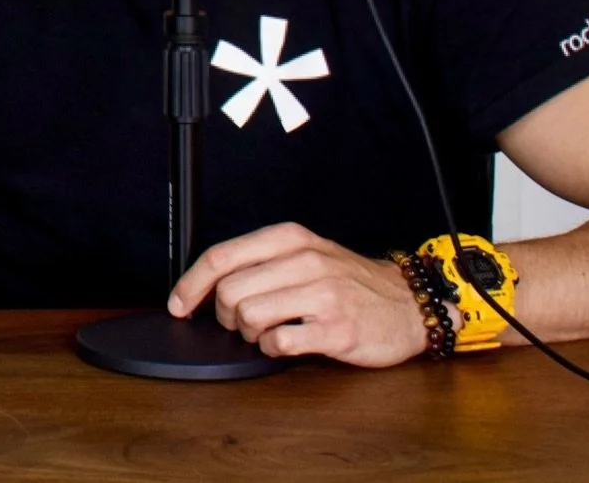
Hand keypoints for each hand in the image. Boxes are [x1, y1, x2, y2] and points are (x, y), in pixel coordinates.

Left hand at [167, 222, 427, 366]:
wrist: (409, 304)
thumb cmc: (350, 282)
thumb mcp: (307, 254)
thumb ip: (262, 261)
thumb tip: (207, 284)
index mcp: (291, 238)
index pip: (222, 256)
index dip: (190, 284)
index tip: (178, 305)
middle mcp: (305, 261)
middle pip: (230, 292)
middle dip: (224, 315)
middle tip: (241, 322)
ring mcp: (323, 295)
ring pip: (249, 316)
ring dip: (248, 333)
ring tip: (266, 332)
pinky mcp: (336, 329)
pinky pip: (279, 343)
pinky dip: (271, 349)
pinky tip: (285, 344)